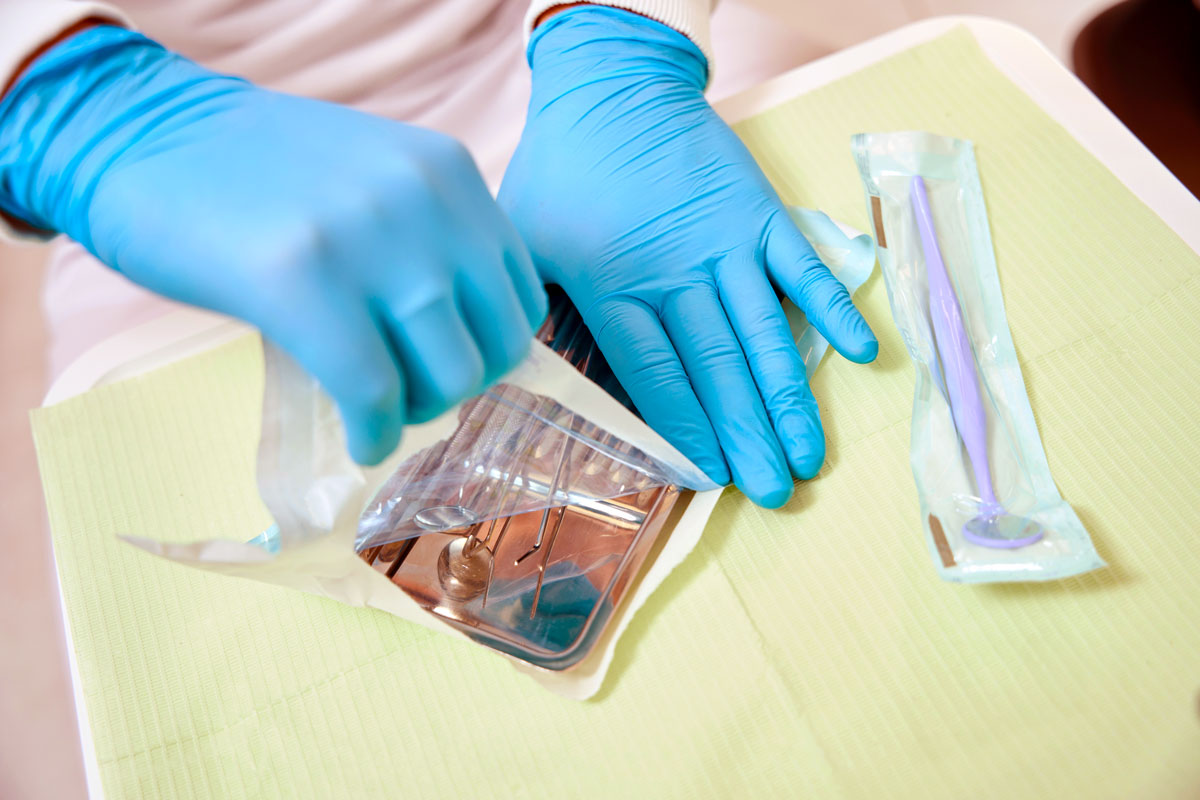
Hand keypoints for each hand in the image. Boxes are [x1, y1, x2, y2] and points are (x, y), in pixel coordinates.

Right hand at [0, 27, 546, 464]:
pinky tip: (357, 439)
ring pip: (449, 377)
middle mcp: (426, 201)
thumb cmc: (257, 170)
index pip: (522, 300)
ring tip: (376, 409)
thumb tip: (474, 341)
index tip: (443, 367)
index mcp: (451, 173)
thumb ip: (434, 238)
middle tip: (407, 394)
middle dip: (456, 390)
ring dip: (416, 414)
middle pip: (497, 348)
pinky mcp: (300, 280)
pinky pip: (373, 392)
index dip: (488, 353)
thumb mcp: (376, 177)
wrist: (140, 131)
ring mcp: (367, 238)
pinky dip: (374, 434)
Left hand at [499, 7, 876, 507]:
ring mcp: (726, 242)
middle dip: (747, 433)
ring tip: (811, 455)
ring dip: (791, 396)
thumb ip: (533, 308)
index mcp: (614, 285)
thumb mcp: (522, 238)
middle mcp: (677, 271)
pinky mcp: (761, 212)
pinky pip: (804, 266)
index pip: (656, 374)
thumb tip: (535, 379)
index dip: (688, 429)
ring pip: (764, 331)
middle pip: (717, 366)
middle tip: (776, 493)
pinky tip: (862, 353)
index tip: (714, 477)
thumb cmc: (561, 167)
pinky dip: (833, 306)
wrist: (614, 83)